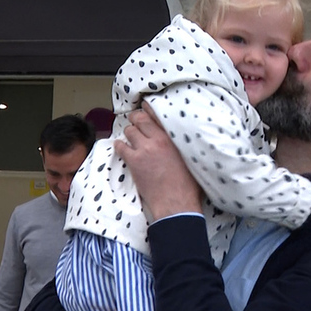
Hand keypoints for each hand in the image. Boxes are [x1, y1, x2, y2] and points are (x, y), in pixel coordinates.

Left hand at [114, 102, 201, 219]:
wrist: (176, 203)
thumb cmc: (188, 185)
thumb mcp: (191, 158)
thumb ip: (182, 145)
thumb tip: (180, 139)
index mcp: (174, 137)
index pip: (158, 115)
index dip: (148, 109)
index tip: (145, 107)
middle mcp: (159, 139)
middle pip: (140, 119)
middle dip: (135, 118)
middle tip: (134, 121)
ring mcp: (145, 149)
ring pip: (129, 131)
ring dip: (129, 133)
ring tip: (130, 138)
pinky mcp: (134, 161)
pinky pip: (121, 147)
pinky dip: (119, 146)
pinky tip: (121, 148)